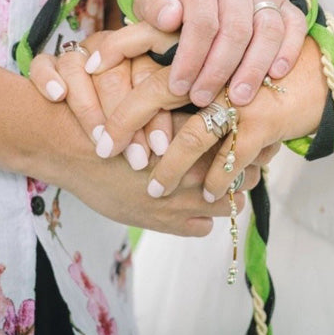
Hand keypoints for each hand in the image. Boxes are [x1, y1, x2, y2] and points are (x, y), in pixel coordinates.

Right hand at [29, 23, 177, 168]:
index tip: (161, 148)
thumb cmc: (138, 131)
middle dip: (125, 119)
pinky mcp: (49, 65)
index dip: (155, 112)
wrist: (77, 136)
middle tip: (136, 157)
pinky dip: (49, 77)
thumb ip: (177, 115)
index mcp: (144, 52)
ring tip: (101, 140)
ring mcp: (79, 54)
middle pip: (114, 74)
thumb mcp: (164, 118)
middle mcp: (112, 48)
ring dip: (89, 106)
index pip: (149, 73)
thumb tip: (196, 136)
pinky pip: (43, 64)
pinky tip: (59, 96)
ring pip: (79, 66)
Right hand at [58, 120, 259, 235]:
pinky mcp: (169, 222)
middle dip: (246, 170)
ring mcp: (186, 198)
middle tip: (238, 162)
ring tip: (215, 184)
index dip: (254, 143)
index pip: (248, 144)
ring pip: (232, 204)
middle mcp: (199, 167)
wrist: (79, 148)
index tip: (254, 141)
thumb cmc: (118, 120)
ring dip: (228, 195)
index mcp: (202, 135)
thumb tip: (224, 114)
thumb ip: (193, 114)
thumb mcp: (158, 107)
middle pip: (249, 174)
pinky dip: (202, 218)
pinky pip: (203, 227)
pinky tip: (190, 205)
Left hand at [102, 36, 327, 199]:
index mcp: (206, 37)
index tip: (86, 65)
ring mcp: (239, 94)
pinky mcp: (263, 122)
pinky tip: (210, 195)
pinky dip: (217, 180)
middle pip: (159, 89)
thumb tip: (153, 73)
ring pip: (190, 136)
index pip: (149, 37)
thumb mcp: (232, 53)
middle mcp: (220, 61)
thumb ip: (195, 60)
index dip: (115, 51)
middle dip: (128, 122)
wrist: (325, 72)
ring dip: (170, 169)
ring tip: (153, 189)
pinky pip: (228, 160)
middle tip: (106, 149)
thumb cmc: (270, 63)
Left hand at [133, 0, 307, 106]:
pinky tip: (276, 75)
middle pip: (236, 29)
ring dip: (254, 67)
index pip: (201, 21)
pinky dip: (289, 49)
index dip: (191, 58)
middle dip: (219, 70)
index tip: (179, 87)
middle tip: (204, 99)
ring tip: (238, 98)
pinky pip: (294, 23)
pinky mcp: (281, 1)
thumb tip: (171, 17)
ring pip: (268, 28)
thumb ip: (153, 8)